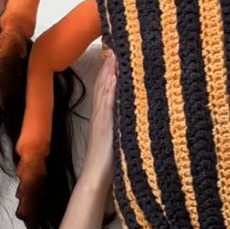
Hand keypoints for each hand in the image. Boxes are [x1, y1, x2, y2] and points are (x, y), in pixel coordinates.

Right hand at [79, 53, 117, 193]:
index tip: (116, 57)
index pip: (106, 91)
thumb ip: (122, 127)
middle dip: (109, 68)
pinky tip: (115, 78)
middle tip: (115, 48)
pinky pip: (107, 105)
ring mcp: (102, 120)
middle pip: (104, 87)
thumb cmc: (108, 165)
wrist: (95, 180)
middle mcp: (101, 116)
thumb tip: (134, 115)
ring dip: (109, 73)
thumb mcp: (118, 140)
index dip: (109, 74)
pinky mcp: (105, 127)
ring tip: (114, 56)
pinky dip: (110, 90)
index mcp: (104, 118)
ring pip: (104, 92)